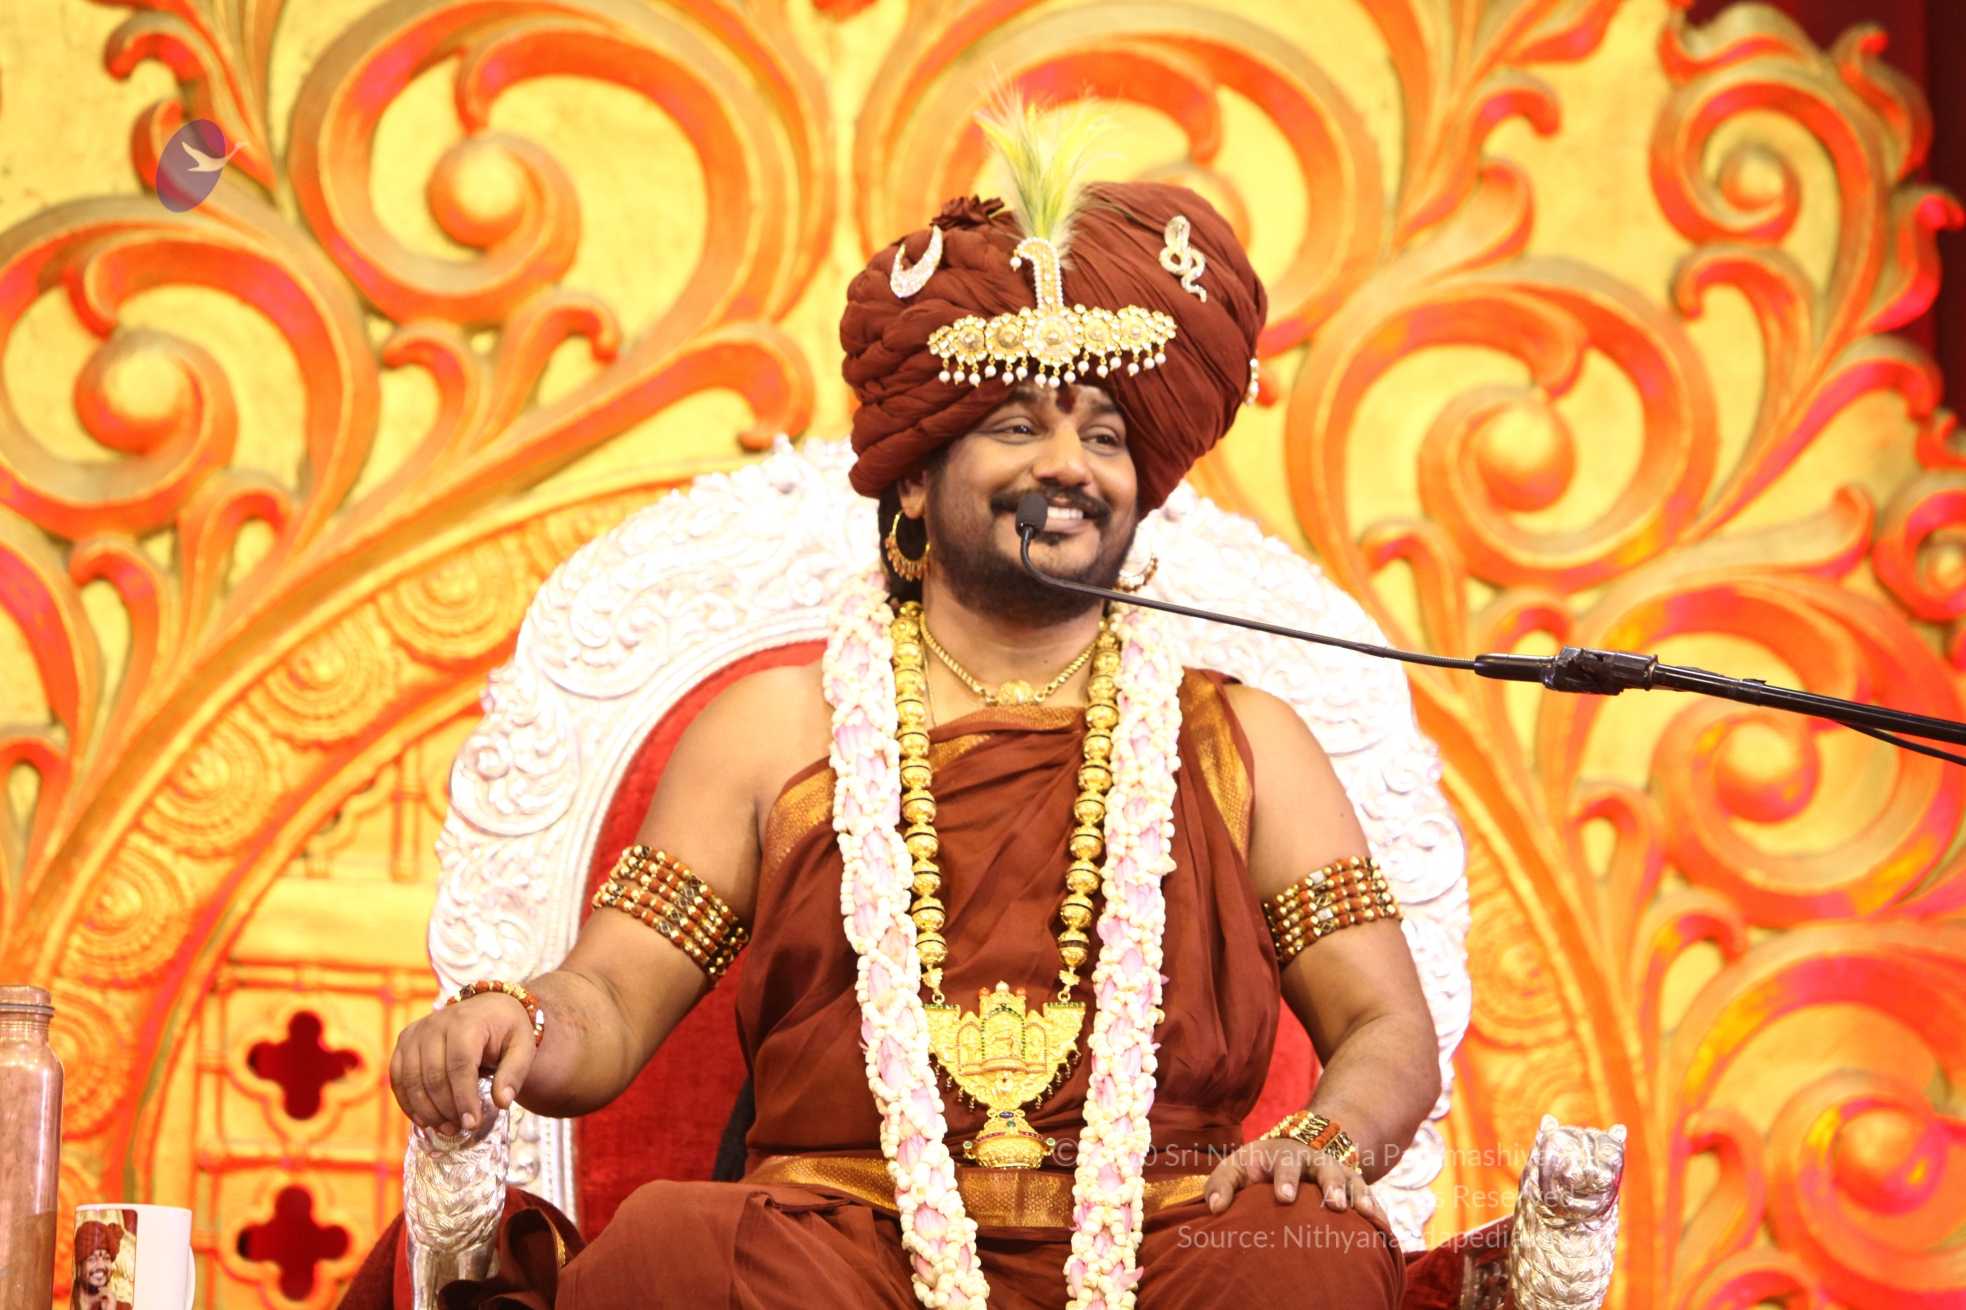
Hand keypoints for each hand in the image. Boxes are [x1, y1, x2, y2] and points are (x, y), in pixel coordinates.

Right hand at [388, 993, 535, 1134]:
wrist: (487, 1007)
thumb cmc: (506, 1030)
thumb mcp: (523, 1046)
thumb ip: (515, 1072)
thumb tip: (502, 1102)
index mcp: (467, 1022)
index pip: (460, 1065)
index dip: (464, 1098)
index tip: (472, 1124)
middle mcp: (436, 1023)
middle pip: (434, 1076)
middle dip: (446, 1109)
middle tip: (461, 1129)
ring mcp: (416, 1032)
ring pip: (411, 1079)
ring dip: (426, 1110)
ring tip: (447, 1128)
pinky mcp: (405, 1041)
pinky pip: (398, 1077)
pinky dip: (408, 1102)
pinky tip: (425, 1120)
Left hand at [1201, 1137, 1384, 1222]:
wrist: (1301, 1144)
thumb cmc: (1261, 1165)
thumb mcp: (1239, 1165)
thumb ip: (1222, 1183)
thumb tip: (1213, 1209)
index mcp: (1284, 1155)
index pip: (1284, 1164)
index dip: (1285, 1180)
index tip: (1283, 1197)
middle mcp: (1314, 1160)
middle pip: (1324, 1169)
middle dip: (1329, 1185)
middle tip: (1331, 1204)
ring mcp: (1337, 1171)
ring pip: (1350, 1180)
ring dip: (1357, 1195)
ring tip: (1364, 1213)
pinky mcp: (1354, 1185)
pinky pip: (1368, 1195)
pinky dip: (1376, 1209)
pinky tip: (1382, 1226)